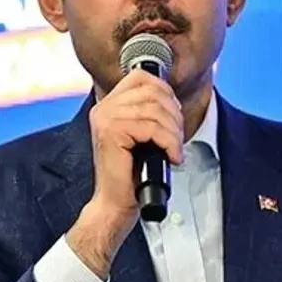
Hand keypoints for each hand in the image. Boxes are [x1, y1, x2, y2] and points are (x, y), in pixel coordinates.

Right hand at [67, 69, 183, 278]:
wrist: (115, 203)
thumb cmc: (131, 174)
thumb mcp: (142, 136)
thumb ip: (149, 114)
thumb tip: (172, 98)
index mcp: (109, 105)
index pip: (142, 77)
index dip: (166, 92)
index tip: (174, 115)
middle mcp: (104, 107)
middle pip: (152, 91)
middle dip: (174, 114)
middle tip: (177, 138)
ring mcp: (105, 118)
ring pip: (155, 110)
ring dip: (173, 131)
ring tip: (175, 149)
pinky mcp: (111, 132)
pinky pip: (151, 127)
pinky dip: (168, 142)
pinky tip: (171, 156)